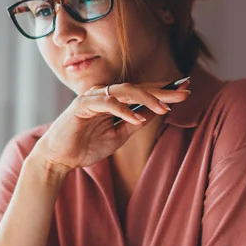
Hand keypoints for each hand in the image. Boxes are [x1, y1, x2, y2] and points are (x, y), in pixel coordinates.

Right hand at [31, 81, 190, 171]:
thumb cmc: (85, 146)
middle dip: (162, 91)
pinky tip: (138, 119)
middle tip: (184, 93)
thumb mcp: (118, 136)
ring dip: (147, 98)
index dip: (163, 91)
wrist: (60, 158)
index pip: (142, 92)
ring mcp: (93, 97)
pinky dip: (123, 110)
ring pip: (125, 90)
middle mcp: (104, 94)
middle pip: (138, 87)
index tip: (185, 90)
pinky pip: (107, 103)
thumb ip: (133, 123)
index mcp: (113, 100)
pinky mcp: (82, 105)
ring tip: (164, 108)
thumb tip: (155, 113)